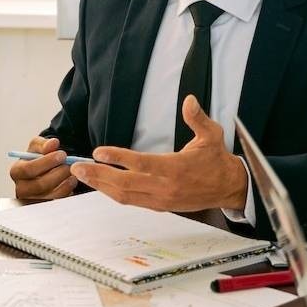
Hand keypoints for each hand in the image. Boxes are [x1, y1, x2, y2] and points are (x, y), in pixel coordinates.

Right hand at [9, 136, 76, 198]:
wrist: (41, 172)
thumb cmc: (37, 159)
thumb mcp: (37, 148)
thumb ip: (44, 144)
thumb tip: (53, 143)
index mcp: (17, 171)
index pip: (28, 169)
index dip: (46, 162)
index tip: (61, 154)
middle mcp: (22, 188)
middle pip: (39, 185)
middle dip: (58, 174)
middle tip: (69, 165)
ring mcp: (32, 200)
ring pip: (50, 196)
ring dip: (65, 184)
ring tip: (72, 175)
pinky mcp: (44, 208)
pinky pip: (57, 203)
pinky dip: (67, 193)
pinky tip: (71, 183)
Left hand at [70, 96, 246, 211]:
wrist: (229, 188)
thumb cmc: (217, 159)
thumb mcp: (212, 135)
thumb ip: (197, 118)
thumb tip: (189, 100)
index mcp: (176, 168)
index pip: (142, 164)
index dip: (118, 158)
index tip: (98, 152)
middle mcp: (165, 187)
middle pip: (125, 184)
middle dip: (99, 175)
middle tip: (77, 166)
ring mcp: (161, 200)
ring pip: (125, 196)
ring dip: (101, 185)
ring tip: (82, 175)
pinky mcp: (160, 206)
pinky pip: (131, 201)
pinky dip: (112, 193)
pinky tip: (100, 184)